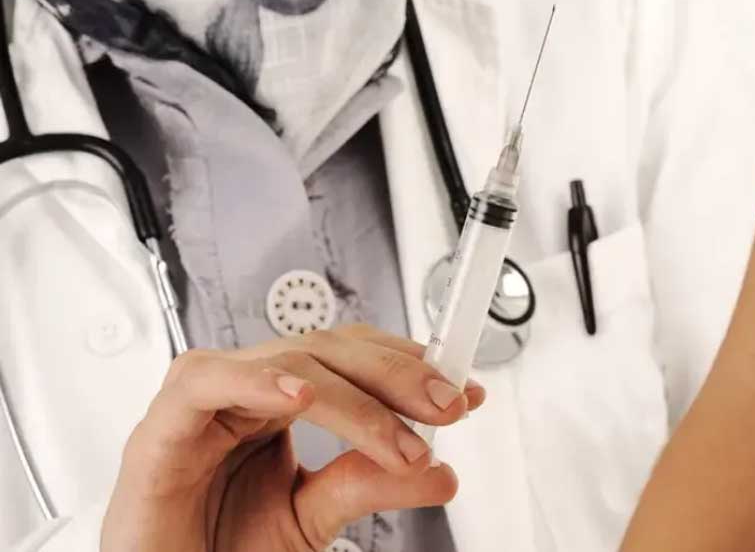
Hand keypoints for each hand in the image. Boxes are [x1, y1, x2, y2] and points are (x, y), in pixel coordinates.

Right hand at [100, 324, 484, 551]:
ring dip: (354, 396)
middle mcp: (247, 391)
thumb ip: (367, 484)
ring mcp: (204, 403)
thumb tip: (441, 472)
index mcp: (280, 402)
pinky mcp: (160, 429)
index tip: (464, 391)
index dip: (410, 365)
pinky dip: (257, 380)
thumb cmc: (218, 547)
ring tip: (399, 438)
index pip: (354, 359)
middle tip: (448, 407)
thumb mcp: (313, 517)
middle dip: (398, 375)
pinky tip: (302, 395)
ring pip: (288, 361)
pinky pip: (206, 382)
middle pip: (331, 350)